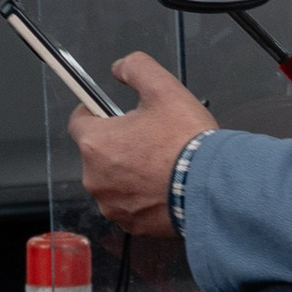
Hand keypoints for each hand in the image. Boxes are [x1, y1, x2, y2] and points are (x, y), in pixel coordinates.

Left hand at [65, 53, 217, 240]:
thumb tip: (121, 68)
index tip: (108, 111)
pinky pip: (129, 203)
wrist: (212, 188)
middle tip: (148, 137)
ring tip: (160, 163)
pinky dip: (141, 195)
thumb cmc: (187, 144)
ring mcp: (112, 205)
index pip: (78, 120)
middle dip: (118, 142)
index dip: (94, 111)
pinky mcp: (131, 224)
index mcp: (96, 143)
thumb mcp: (164, 88)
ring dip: (129, 170)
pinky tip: (164, 185)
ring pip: (113, 179)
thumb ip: (136, 68)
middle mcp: (96, 178)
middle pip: (98, 152)